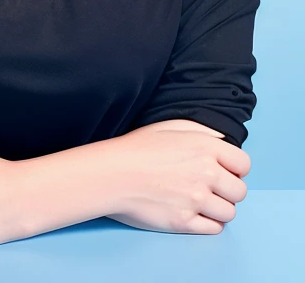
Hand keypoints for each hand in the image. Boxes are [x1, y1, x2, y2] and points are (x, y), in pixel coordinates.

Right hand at [104, 120, 250, 233]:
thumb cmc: (137, 147)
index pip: (244, 164)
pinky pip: (214, 228)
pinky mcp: (185, 222)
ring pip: (230, 212)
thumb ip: (203, 132)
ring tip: (201, 202)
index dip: (236, 169)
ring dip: (219, 208)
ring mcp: (196, 200)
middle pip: (240, 191)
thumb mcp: (171, 126)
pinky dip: (208, 223)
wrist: (112, 173)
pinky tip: (195, 213)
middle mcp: (206, 173)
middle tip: (212, 188)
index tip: (225, 171)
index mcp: (205, 147)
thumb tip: (223, 141)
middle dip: (228, 190)